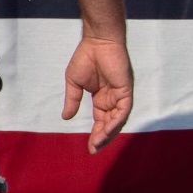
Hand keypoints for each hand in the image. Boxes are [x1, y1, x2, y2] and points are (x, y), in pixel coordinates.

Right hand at [61, 32, 134, 151]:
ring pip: (118, 120)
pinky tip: (107, 130)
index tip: (90, 148)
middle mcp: (113, 99)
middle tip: (94, 150)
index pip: (101, 121)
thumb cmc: (86, 58)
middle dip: (103, 138)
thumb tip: (65, 118)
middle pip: (110, 124)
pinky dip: (116, 121)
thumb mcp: (74, 83)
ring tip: (98, 143)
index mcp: (102, 99)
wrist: (97, 41)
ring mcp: (120, 95)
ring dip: (109, 133)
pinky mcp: (126, 90)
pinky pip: (123, 110)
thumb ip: (72, 101)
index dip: (96, 135)